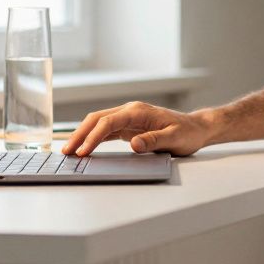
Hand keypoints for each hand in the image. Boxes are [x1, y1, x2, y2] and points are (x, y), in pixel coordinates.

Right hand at [61, 101, 211, 156]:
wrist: (196, 128)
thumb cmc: (188, 133)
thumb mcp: (175, 138)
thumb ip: (154, 141)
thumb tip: (134, 144)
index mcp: (138, 111)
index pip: (109, 122)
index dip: (93, 137)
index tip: (83, 151)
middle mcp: (130, 111)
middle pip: (97, 119)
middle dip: (80, 134)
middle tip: (66, 151)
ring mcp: (128, 118)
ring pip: (98, 123)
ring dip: (83, 136)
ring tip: (69, 151)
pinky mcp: (128, 127)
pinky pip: (105, 130)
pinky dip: (93, 138)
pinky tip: (84, 148)